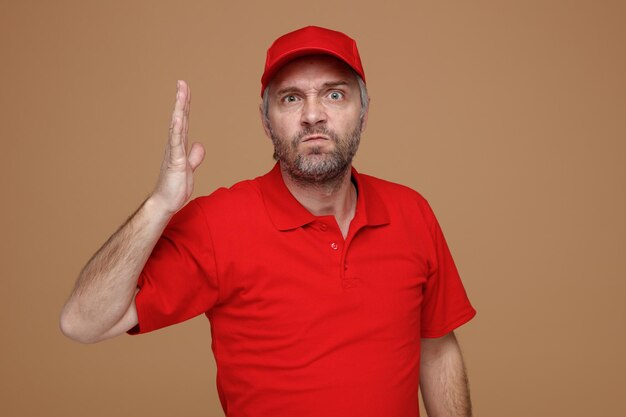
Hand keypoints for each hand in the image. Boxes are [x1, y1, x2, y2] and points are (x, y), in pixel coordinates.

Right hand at [151, 80, 204, 213]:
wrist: (166, 201)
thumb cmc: (174, 186)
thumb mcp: (189, 168)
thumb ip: (194, 156)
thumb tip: (199, 145)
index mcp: (179, 145)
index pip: (183, 121)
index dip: (185, 106)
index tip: (185, 89)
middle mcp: (174, 145)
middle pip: (179, 118)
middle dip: (181, 100)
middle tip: (181, 82)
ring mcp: (173, 152)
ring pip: (177, 126)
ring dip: (179, 109)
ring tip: (180, 93)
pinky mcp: (175, 161)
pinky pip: (176, 142)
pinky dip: (176, 129)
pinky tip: (177, 117)